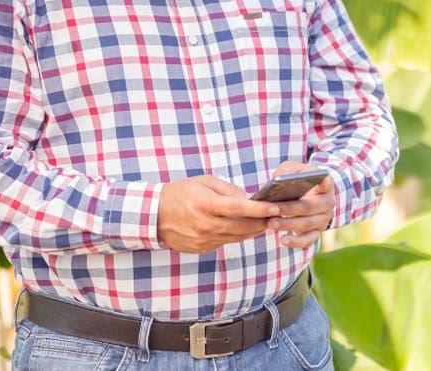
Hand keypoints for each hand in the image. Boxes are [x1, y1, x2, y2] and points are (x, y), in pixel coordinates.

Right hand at [158, 176, 280, 252]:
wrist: (153, 215)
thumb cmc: (180, 193)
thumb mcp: (204, 182)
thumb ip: (228, 190)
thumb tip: (249, 199)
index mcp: (205, 204)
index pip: (238, 208)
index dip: (259, 209)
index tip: (276, 208)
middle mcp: (204, 224)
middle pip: (241, 227)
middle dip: (261, 222)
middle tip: (276, 217)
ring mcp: (202, 240)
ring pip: (236, 237)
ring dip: (252, 231)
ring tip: (264, 223)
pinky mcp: (201, 249)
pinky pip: (225, 242)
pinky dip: (236, 235)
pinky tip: (244, 229)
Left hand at [265, 162, 336, 248]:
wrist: (308, 196)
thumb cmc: (298, 181)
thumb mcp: (294, 170)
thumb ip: (287, 172)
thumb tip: (277, 181)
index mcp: (324, 185)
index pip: (326, 182)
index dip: (324, 181)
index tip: (322, 179)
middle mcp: (327, 203)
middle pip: (308, 207)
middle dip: (289, 209)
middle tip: (272, 209)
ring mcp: (323, 219)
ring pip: (306, 224)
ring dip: (287, 224)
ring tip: (270, 223)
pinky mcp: (317, 232)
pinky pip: (308, 240)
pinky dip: (296, 242)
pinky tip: (282, 240)